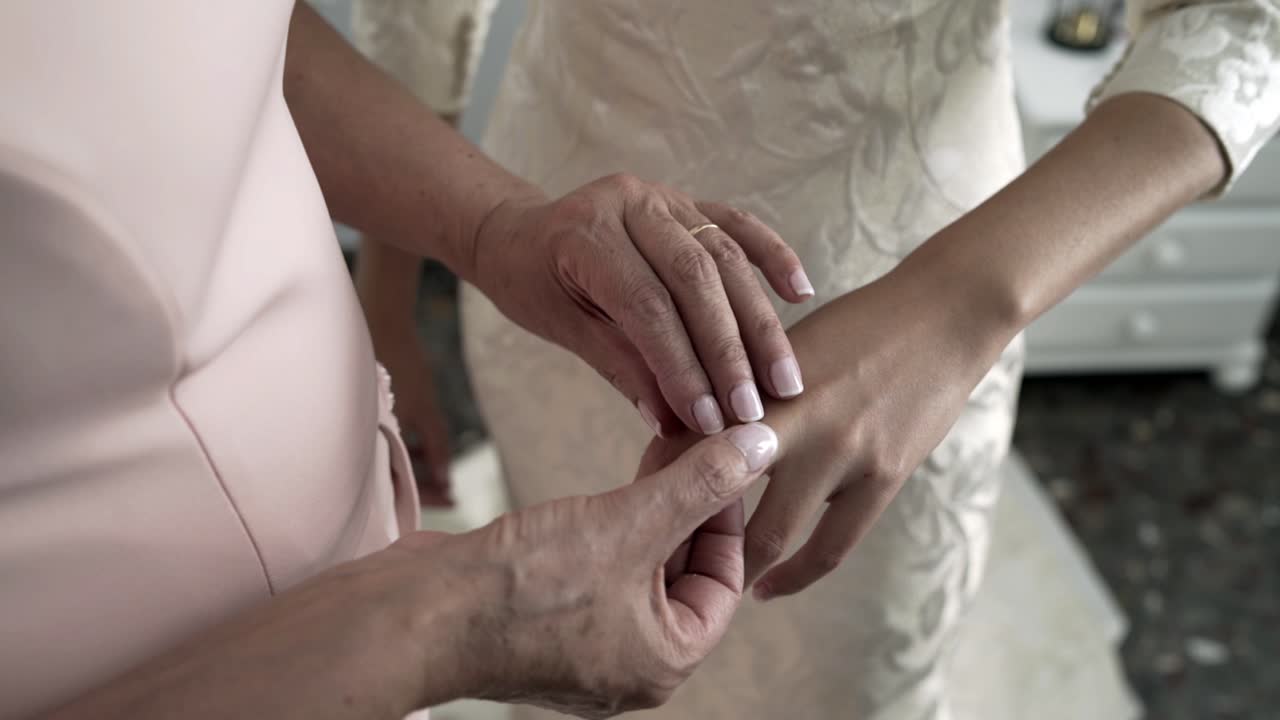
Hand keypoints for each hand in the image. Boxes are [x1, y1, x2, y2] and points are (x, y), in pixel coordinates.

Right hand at [371, 324, 453, 506]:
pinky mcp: (364, 416)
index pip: (399, 486)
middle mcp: (360, 439)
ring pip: (388, 461)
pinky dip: (403, 450)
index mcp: (371, 441)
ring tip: (440, 475)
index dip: (428, 496)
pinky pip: (383, 444)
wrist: (378, 323)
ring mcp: (361, 427)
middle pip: (393, 478)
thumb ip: (436, 444)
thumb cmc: (401, 363)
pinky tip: (421, 453)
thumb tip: (445, 479)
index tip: (452, 500)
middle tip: (451, 495)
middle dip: (423, 487)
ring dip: (414, 469)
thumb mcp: (425, 406)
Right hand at [411, 422, 778, 717]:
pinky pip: (598, 571)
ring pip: (639, 567)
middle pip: (682, 572)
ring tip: (657, 448)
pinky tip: (610, 486)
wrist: (416, 615)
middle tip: (692, 441)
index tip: (724, 456)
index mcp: (665, 660)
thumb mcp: (630, 523)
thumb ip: (700, 484)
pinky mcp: (546, 624)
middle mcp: (630, 662)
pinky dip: (611, 528)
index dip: (727, 511)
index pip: (724, 579)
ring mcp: (585, 646)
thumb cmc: (523, 587)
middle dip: (688, 505)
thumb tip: (760, 446)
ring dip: (650, 510)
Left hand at [472, 174, 813, 436]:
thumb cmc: (533, 285)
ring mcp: (664, 197)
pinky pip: (738, 225)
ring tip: (785, 380)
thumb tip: (674, 423)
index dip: (681, 365)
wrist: (520, 233)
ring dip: (759, 322)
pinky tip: (800, 294)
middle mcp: (630, 204)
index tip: (708, 421)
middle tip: (753, 409)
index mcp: (587, 235)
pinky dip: (772, 257)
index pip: (646, 306)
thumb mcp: (563, 328)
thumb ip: (621, 366)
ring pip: (725, 256)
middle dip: (729, 351)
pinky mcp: (688, 201)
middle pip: (695, 279)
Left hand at [639, 260, 1016, 599]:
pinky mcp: (883, 478)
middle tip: (661, 553)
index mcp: (763, 380)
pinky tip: (769, 587)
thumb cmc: (857, 323)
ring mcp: (843, 454)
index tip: (641, 497)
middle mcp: (798, 419)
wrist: (943, 315)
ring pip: (771, 533)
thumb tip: (684, 430)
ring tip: (708, 582)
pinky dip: (795, 574)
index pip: (693, 438)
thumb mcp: (787, 343)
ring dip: (736, 563)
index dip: (660, 472)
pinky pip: (831, 546)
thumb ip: (741, 388)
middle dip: (686, 528)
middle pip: (718, 491)